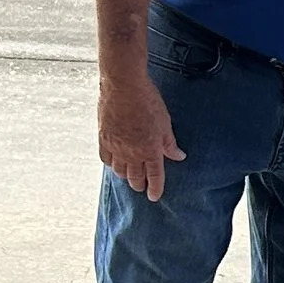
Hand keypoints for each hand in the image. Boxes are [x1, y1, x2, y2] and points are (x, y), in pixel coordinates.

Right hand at [100, 68, 183, 199]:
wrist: (123, 86)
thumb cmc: (147, 101)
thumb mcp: (165, 123)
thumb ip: (170, 143)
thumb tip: (179, 156)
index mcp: (150, 150)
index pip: (154, 177)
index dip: (155, 189)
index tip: (154, 197)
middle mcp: (132, 153)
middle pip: (135, 177)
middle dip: (139, 185)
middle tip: (142, 187)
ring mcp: (116, 147)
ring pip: (119, 171)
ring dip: (125, 176)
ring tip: (129, 176)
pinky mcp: (103, 138)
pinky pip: (105, 158)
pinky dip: (111, 164)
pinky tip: (114, 163)